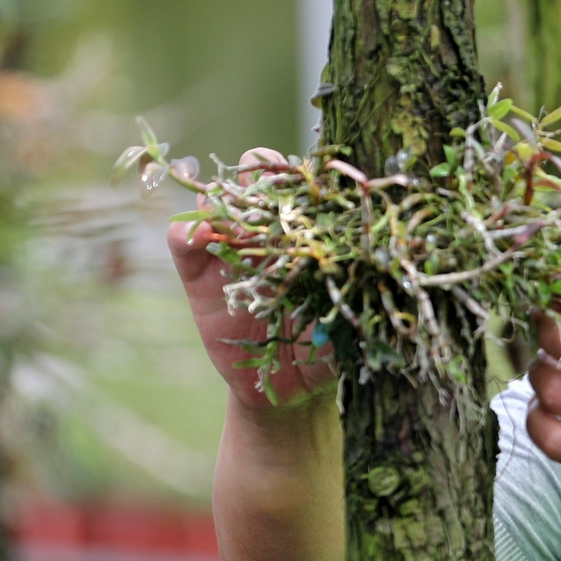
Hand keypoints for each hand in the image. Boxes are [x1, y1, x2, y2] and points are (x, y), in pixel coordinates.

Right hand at [166, 147, 335, 414]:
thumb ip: (357, 289)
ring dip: (223, 198)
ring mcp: (231, 250)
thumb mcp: (350, 316)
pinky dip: (186, 231)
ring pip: (218, 200)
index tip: (316, 183)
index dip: (307, 177)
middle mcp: (268, 234)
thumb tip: (378, 267)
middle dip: (262, 171)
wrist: (290, 389)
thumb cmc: (329, 347)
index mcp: (308, 234)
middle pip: (258, 179)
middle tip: (272, 191)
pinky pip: (183, 241)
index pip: (304, 188)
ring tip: (235, 216)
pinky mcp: (198, 274)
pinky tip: (200, 237)